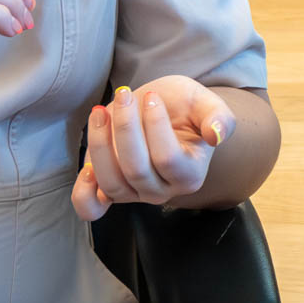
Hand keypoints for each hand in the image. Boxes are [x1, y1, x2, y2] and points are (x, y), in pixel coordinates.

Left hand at [73, 76, 237, 221]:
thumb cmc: (186, 109)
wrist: (164, 112)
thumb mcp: (206, 103)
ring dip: (100, 144)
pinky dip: (84, 193)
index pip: (167, 158)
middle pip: (136, 169)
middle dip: (126, 127)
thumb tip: (216, 135)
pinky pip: (91, 207)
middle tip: (125, 95)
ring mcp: (134, 194)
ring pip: (111, 183)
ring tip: (101, 111)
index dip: (156, 126)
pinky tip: (86, 166)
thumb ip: (219, 117)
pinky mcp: (108, 191)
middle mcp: (162, 191)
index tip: (151, 95)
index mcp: (190, 175)